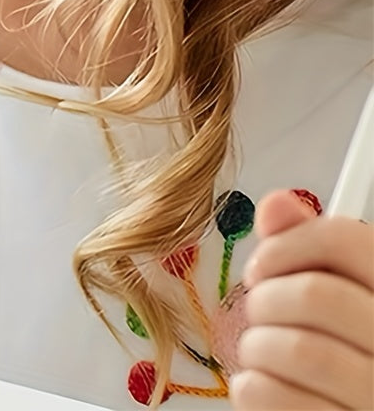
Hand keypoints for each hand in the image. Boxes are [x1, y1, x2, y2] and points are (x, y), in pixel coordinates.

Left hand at [231, 188, 373, 408]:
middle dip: (266, 300)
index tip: (262, 266)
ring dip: (257, 346)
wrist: (345, 406)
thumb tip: (275, 205)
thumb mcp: (342, 294)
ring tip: (264, 352)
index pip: (345, 240)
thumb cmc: (344, 357)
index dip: (285, 245)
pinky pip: (271, 396)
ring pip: (294, 349)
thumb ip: (310, 249)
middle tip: (263, 314)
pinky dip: (252, 386)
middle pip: (314, 294)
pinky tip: (265, 386)